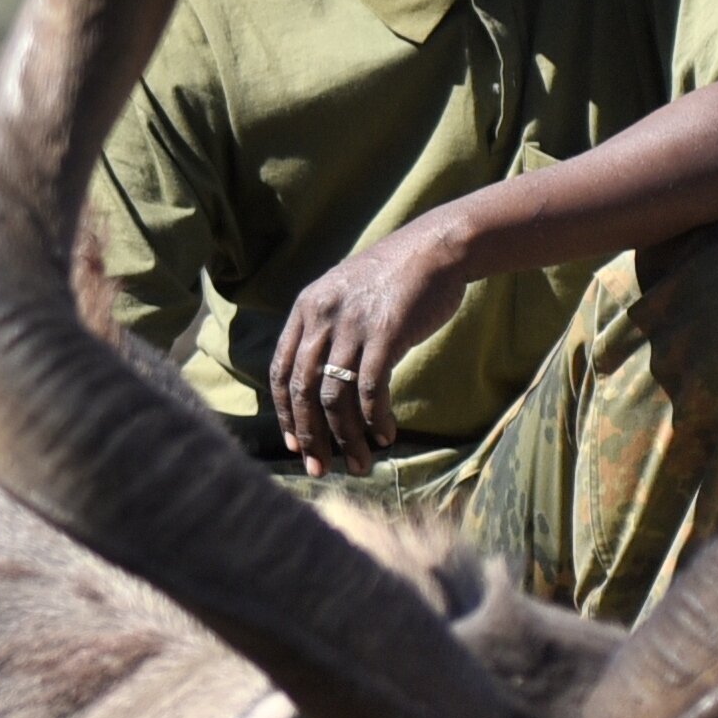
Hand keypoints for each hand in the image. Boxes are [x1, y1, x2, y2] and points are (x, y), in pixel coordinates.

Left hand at [267, 214, 475, 470]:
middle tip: (320, 469)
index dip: (285, 413)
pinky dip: (376, 419)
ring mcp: (353, 325)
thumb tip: (318, 389)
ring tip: (360, 462)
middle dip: (310, 437)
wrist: (435, 249)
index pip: (281, 371)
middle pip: (304, 390)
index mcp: (306, 309)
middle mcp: (322, 317)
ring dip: (347, 437)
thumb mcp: (343, 297)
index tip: (294, 445)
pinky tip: (385, 436)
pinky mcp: (387, 333)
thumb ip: (325, 333)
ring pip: (337, 397)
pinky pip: (372, 389)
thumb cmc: (392, 280)